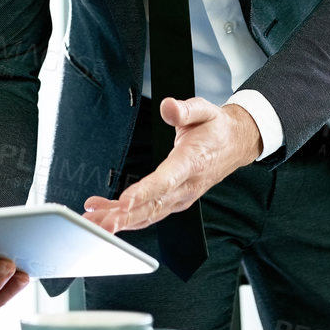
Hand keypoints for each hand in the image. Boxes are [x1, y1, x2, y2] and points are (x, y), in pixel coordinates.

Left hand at [81, 98, 261, 232]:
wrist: (235, 144)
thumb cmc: (216, 128)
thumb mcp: (205, 110)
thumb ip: (185, 109)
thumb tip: (168, 106)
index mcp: (191, 162)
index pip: (166, 180)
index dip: (144, 192)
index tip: (124, 202)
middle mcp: (186, 186)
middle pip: (153, 206)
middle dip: (124, 217)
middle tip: (99, 222)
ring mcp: (181, 197)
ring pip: (148, 214)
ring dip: (121, 221)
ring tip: (94, 221)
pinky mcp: (175, 201)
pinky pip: (150, 213)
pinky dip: (127, 217)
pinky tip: (106, 213)